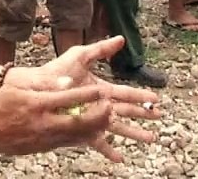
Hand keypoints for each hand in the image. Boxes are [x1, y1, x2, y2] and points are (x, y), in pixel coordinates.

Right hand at [0, 82, 112, 157]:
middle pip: (79, 121)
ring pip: (78, 135)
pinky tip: (95, 131)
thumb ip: (44, 83)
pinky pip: (71, 142)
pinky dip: (85, 136)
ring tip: (109, 118)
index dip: (88, 96)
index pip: (68, 99)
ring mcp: (46, 137)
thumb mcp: (18, 88)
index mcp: (37, 104)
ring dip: (96, 128)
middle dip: (98, 116)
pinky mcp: (46, 146)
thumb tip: (68, 81)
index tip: (103, 91)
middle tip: (111, 107)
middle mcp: (44, 123)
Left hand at [8, 37, 159, 160]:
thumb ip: (101, 49)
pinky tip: (119, 158)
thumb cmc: (56, 70)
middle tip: (160, 118)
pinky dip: (109, 150)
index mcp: (100, 89)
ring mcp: (91, 117)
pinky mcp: (81, 128)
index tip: (156, 99)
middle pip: (126, 111)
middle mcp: (99, 105)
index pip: (125, 93)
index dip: (141, 96)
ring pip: (117, 128)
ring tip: (150, 139)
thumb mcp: (80, 55)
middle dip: (143, 115)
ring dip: (134, 133)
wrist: (36, 88)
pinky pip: (97, 141)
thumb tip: (121, 39)